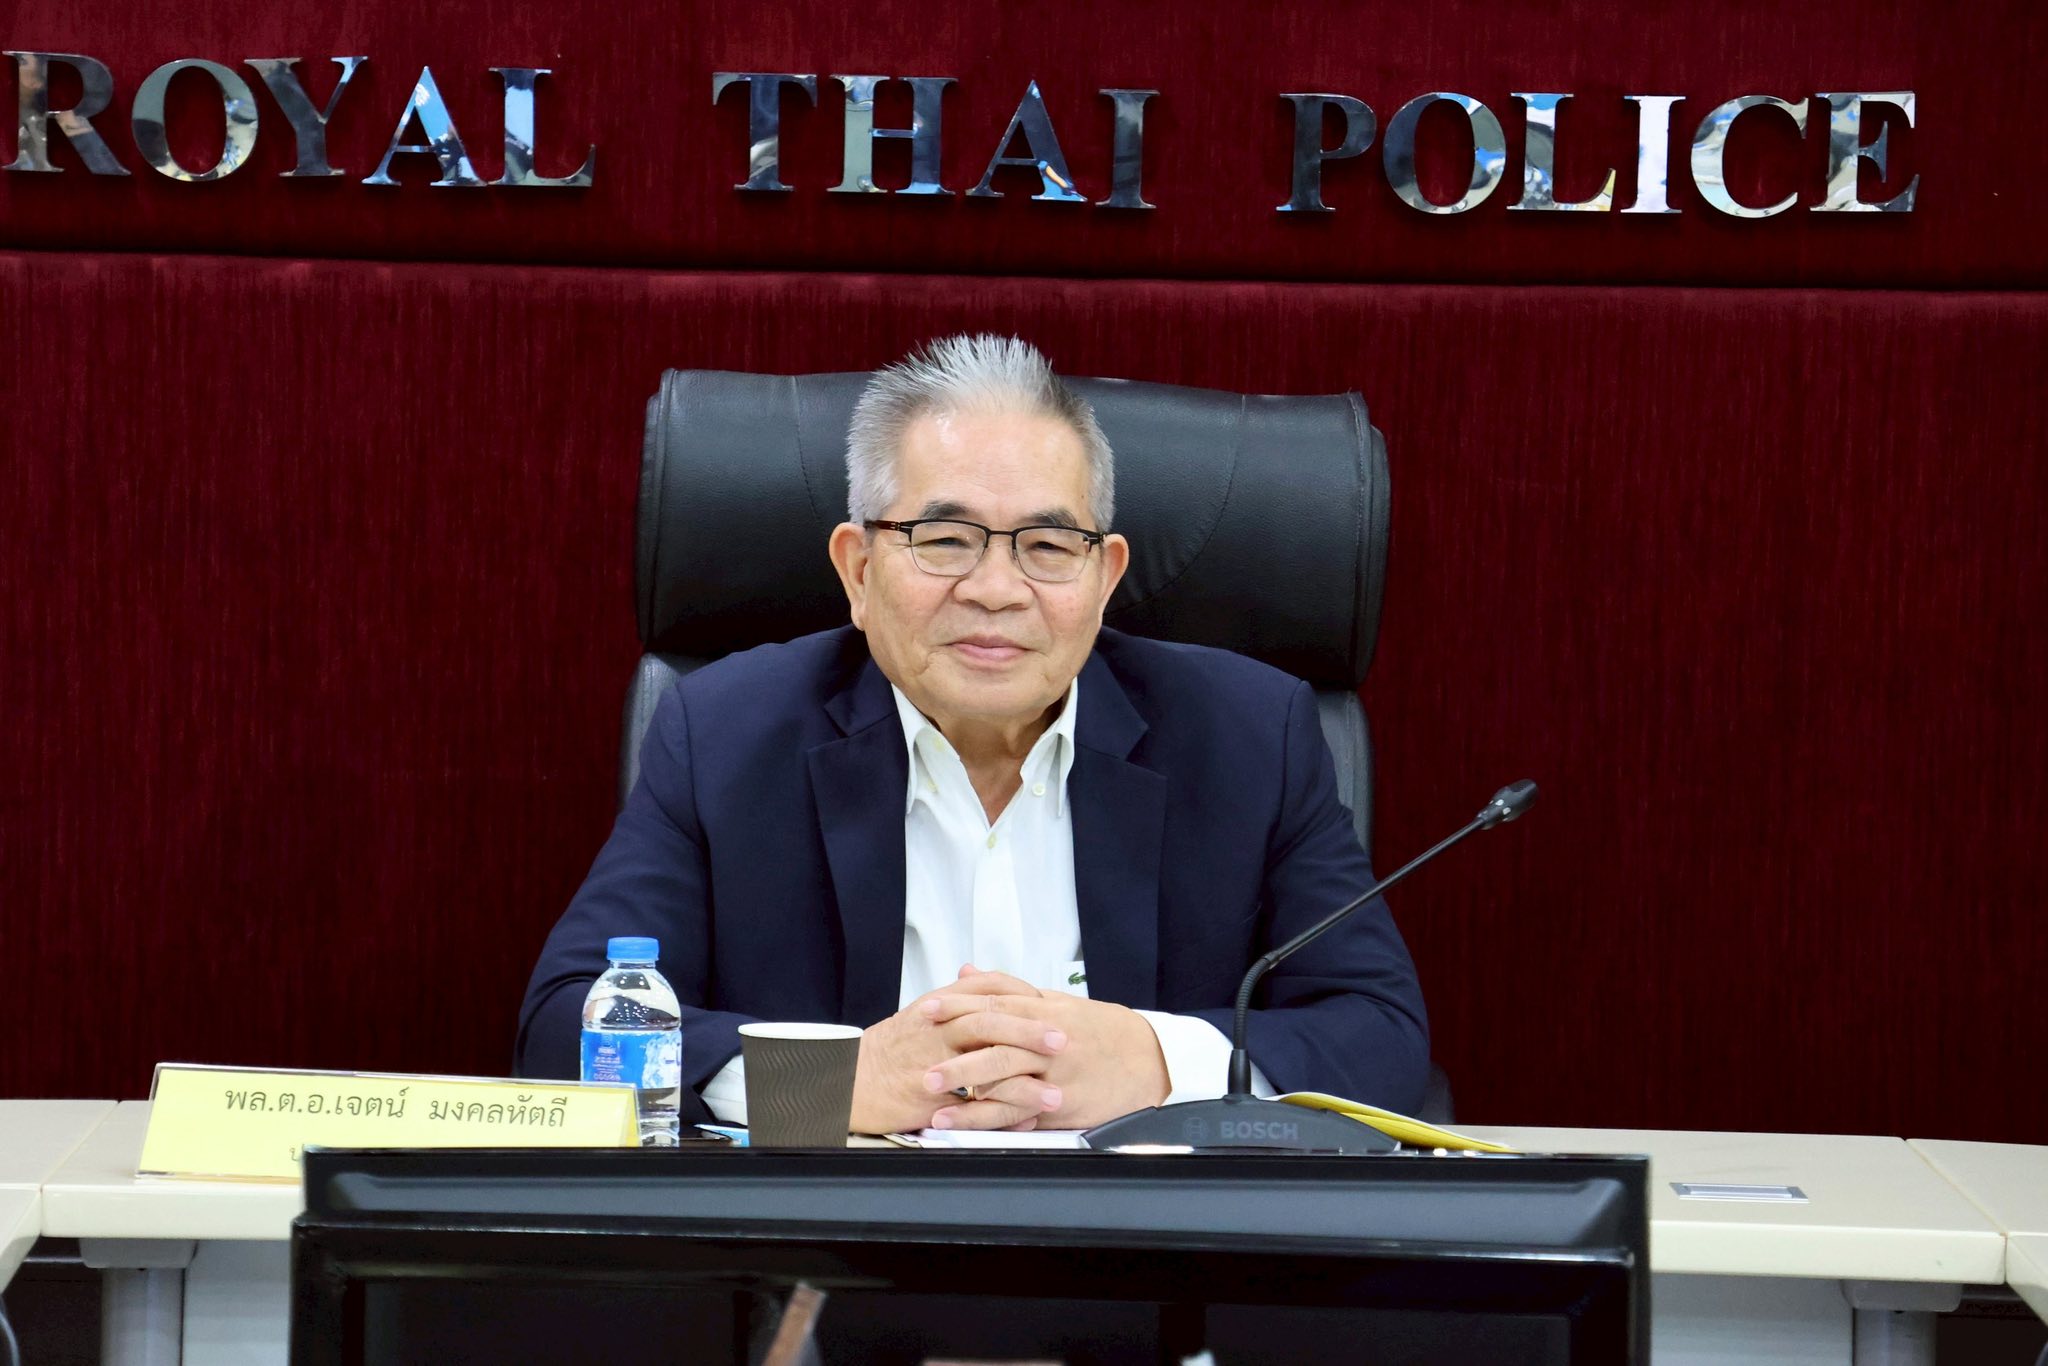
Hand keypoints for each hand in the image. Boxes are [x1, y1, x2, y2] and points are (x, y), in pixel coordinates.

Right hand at [848, 969, 1063, 1133]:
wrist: (849, 1079)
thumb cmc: (889, 1049)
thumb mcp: (919, 1013)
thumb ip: (952, 997)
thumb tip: (975, 974)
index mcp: (939, 1005)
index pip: (987, 987)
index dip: (1021, 993)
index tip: (1048, 1002)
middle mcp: (938, 1028)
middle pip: (991, 1020)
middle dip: (1030, 1029)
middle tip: (1062, 1039)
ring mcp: (935, 1063)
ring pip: (987, 1062)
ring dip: (1025, 1076)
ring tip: (1054, 1087)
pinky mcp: (932, 1098)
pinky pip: (975, 1105)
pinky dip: (1004, 1111)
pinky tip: (1027, 1117)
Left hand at [924, 990, 1168, 1129]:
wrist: (1149, 1059)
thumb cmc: (1101, 1030)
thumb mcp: (1057, 1001)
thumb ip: (1009, 990)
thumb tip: (967, 971)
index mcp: (1045, 1010)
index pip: (995, 1003)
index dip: (958, 1006)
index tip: (926, 1010)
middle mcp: (1048, 1040)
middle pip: (995, 1041)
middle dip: (954, 1050)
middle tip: (919, 1057)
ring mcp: (1055, 1074)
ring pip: (1004, 1078)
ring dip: (964, 1085)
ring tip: (929, 1092)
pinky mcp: (1061, 1105)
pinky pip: (1018, 1112)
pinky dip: (986, 1117)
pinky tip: (961, 1121)